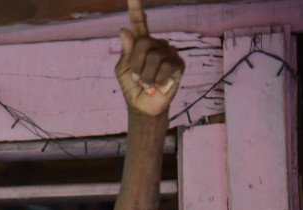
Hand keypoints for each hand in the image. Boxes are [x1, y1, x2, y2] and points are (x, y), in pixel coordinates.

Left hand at [115, 0, 184, 115]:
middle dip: (136, 65)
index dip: (136, 9)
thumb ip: (126, 51)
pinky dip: (157, 80)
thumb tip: (124, 29)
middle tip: (136, 79)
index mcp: (141, 44)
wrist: (143, 106)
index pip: (139, 23)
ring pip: (154, 56)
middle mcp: (157, 45)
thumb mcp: (123, 69)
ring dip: (146, 76)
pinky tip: (157, 86)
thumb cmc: (132, 87)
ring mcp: (169, 53)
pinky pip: (166, 67)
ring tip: (147, 84)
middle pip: (144, 43)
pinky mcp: (178, 65)